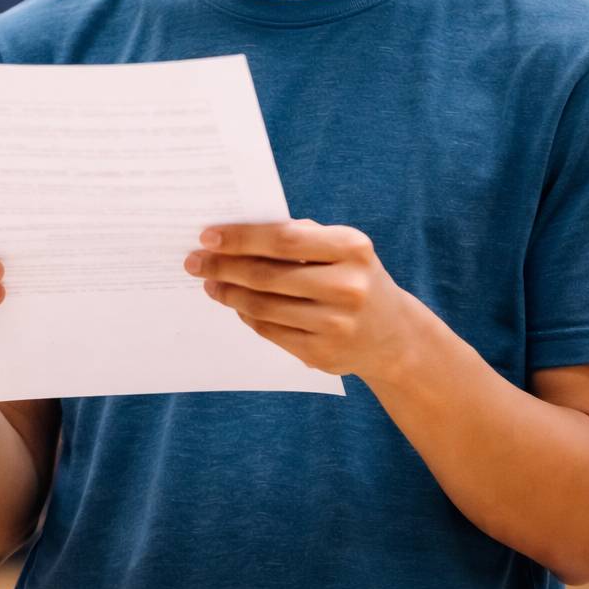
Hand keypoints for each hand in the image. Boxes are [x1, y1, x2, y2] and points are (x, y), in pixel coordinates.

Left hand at [183, 217, 414, 383]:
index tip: (208, 236)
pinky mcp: (323, 354)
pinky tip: (236, 304)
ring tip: (210, 283)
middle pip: (268, 276)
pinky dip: (247, 316)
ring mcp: (336, 325)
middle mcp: (347, 287)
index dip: (242, 238)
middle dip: (224, 267)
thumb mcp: (342, 248)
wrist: (393, 335)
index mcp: (351, 248)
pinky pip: (270, 332)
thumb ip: (299, 236)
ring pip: (264, 307)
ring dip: (229, 294)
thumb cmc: (353, 276)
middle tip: (194, 261)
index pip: (284, 239)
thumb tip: (236, 233)